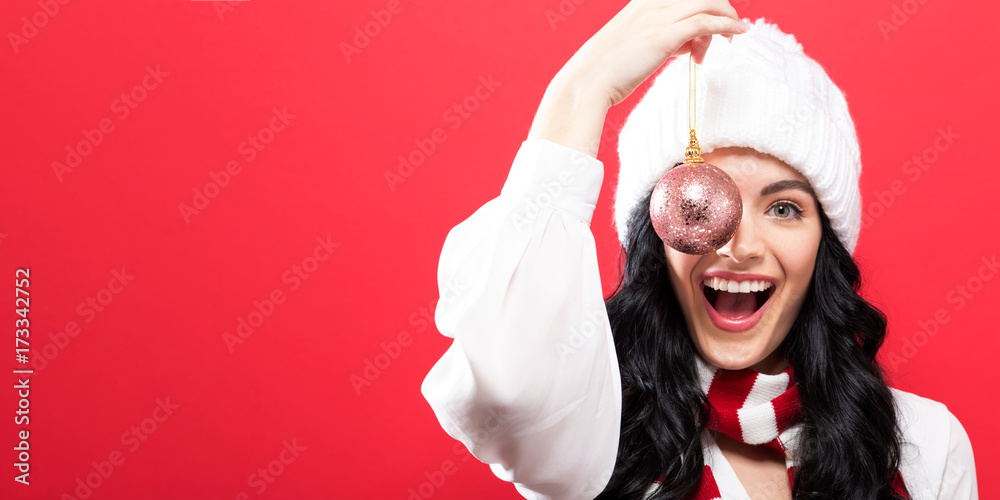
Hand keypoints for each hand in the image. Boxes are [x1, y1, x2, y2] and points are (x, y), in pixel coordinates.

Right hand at [561, 0, 747, 107]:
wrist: (586, 83)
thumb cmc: (606, 72)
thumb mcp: (634, 47)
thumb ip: (660, 40)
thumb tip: (685, 46)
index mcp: (641, 2)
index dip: (702, 7)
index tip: (708, 26)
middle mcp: (651, 4)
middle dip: (719, 9)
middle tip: (724, 34)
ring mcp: (658, 18)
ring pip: (708, 3)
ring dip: (727, 17)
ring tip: (733, 35)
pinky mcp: (665, 36)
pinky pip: (706, 22)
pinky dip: (727, 25)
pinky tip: (738, 32)